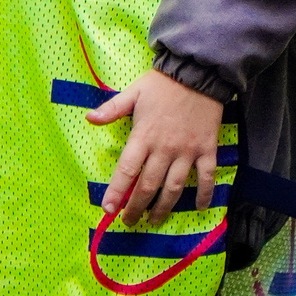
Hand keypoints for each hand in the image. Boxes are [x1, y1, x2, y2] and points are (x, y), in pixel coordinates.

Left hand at [88, 69, 224, 222]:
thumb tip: (88, 118)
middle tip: (129, 222)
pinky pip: (206, 177)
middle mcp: (165, 149)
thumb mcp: (133, 92)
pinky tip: (199, 208)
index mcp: (144, 136)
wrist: (197, 74)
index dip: (116, 192)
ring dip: (163, 207)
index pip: (127, 170)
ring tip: (154, 220)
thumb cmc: (162, 84)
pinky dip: (204, 194)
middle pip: (148, 185)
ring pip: (174, 187)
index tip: (108, 210)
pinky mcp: (207, 150)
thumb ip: (111, 109)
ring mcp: (187, 151)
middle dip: (136, 207)